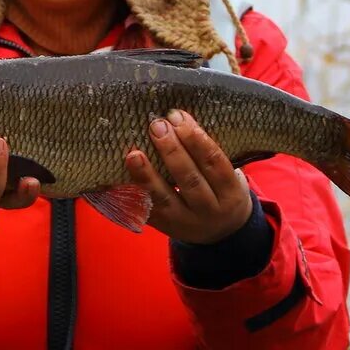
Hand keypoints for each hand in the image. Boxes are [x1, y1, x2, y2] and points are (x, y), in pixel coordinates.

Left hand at [125, 109, 253, 243]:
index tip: (178, 116)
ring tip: (134, 153)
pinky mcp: (165, 228)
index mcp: (231, 192)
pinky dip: (133, 194)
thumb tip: (179, 118)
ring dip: (148, 174)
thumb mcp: (230, 175)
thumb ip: (210, 153)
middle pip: (190, 179)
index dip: (196, 138)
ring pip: (165, 198)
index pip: (214, 162)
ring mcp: (186, 222)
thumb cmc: (223, 191)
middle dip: (172, 150)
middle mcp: (210, 210)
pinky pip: (146, 211)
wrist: (224, 233)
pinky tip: (118, 179)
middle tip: (157, 125)